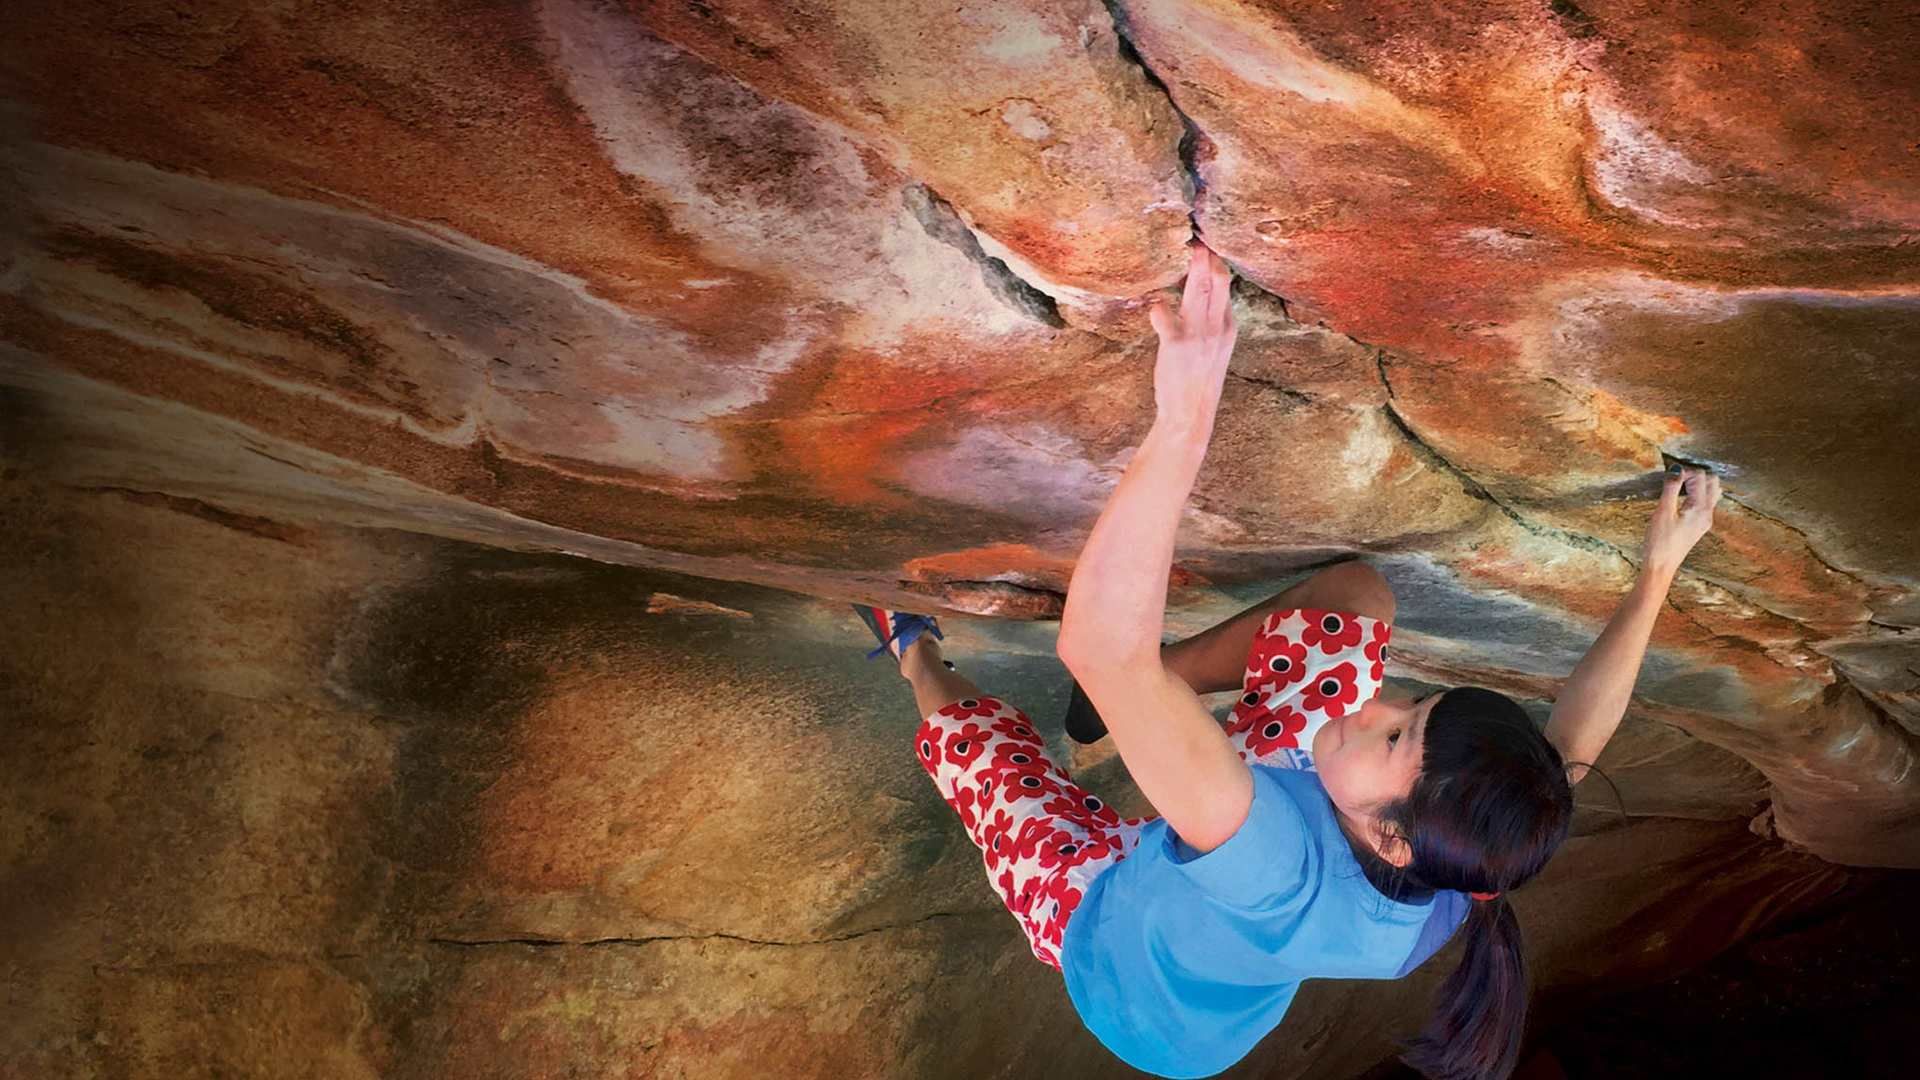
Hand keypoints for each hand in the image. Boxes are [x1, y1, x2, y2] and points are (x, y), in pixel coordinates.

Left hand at [1149, 241, 1237, 431]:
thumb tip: (1197, 295)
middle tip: (1198, 236)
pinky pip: (1166, 319)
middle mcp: (1216, 327)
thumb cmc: (1196, 381)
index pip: (1224, 285)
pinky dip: (1159, 310)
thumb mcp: (1213, 348)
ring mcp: (1198, 335)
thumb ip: (1208, 322)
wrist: (1190, 416)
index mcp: (1227, 326)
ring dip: (1193, 269)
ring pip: (1198, 291)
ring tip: (1190, 249)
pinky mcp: (1177, 345)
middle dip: (1208, 256)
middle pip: (1216, 281)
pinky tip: (1155, 306)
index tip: (1205, 244)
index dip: (1215, 262)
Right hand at [1641, 466, 1720, 577]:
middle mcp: (1707, 513)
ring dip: (1698, 483)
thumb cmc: (1660, 542)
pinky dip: (1697, 493)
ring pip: (1711, 492)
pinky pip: (1705, 502)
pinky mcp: (1699, 525)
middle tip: (1676, 477)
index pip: (1701, 477)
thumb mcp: (1662, 512)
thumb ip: (1671, 488)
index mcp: (1700, 508)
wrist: (1661, 566)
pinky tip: (1682, 496)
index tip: (1669, 473)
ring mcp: (1705, 520)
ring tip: (1679, 484)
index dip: (1685, 471)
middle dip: (1696, 474)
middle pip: (1712, 482)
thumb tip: (1676, 469)